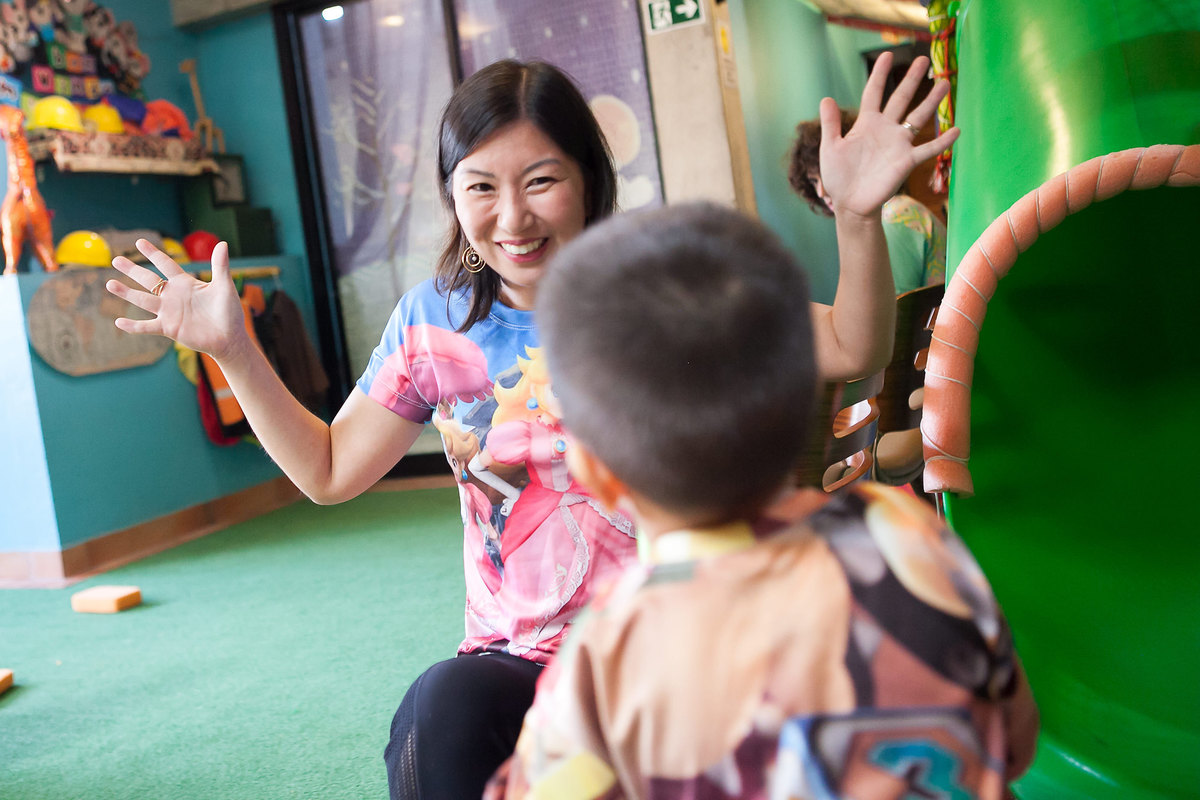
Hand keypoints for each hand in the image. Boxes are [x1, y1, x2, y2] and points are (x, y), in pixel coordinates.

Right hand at [105, 238, 248, 360]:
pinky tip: (118, 322)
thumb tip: (222, 243)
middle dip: (132, 270)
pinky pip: (147, 326)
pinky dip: (133, 326)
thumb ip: (220, 266)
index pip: (166, 264)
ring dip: (126, 293)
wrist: (230, 339)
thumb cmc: (229, 312)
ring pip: (143, 300)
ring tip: (109, 284)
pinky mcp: (168, 328)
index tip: (140, 242)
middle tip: (116, 260)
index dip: (153, 254)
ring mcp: (169, 312)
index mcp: (185, 283)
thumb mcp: (225, 287)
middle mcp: (173, 296)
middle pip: (149, 280)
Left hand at [818, 51, 959, 219]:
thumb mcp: (831, 148)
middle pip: (901, 99)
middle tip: (924, 60)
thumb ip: (831, 124)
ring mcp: (898, 144)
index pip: (873, 93)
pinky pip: (928, 149)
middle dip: (912, 80)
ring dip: (932, 101)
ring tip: (945, 84)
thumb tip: (826, 98)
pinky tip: (956, 130)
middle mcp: (885, 130)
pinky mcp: (906, 162)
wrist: (850, 204)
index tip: (887, 55)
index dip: (879, 74)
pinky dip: (942, 142)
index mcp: (866, 124)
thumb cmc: (839, 177)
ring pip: (918, 118)